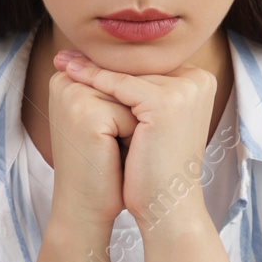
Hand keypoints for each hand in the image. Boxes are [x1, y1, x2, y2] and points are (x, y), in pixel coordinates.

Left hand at [55, 50, 217, 234]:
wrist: (166, 205)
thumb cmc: (153, 167)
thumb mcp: (150, 121)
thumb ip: (140, 90)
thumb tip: (107, 62)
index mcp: (200, 82)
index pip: (146, 66)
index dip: (111, 63)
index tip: (79, 57)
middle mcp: (199, 81)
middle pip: (138, 67)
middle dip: (100, 63)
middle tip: (64, 56)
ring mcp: (186, 90)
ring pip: (127, 74)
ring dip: (91, 68)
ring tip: (61, 63)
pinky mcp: (167, 101)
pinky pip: (121, 85)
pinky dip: (93, 80)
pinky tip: (70, 74)